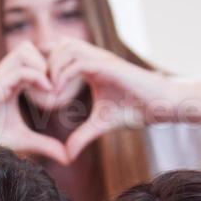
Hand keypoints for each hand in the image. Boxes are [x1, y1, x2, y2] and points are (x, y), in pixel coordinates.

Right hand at [0, 41, 70, 163]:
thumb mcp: (25, 141)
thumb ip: (46, 145)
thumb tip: (68, 158)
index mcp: (11, 82)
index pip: (33, 59)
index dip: (49, 69)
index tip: (62, 89)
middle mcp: (4, 75)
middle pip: (29, 47)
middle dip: (47, 62)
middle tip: (58, 86)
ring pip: (25, 50)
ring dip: (43, 67)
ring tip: (52, 90)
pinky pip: (20, 71)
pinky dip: (38, 79)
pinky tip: (47, 95)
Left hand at [47, 39, 174, 160]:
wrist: (160, 105)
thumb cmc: (135, 110)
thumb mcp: (101, 125)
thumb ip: (82, 136)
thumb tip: (67, 155)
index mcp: (92, 66)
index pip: (62, 54)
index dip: (48, 68)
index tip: (41, 92)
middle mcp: (96, 58)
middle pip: (60, 45)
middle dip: (46, 64)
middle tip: (41, 90)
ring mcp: (102, 59)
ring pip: (67, 48)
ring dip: (53, 68)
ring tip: (50, 92)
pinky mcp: (109, 66)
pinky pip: (78, 63)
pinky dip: (63, 75)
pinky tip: (58, 93)